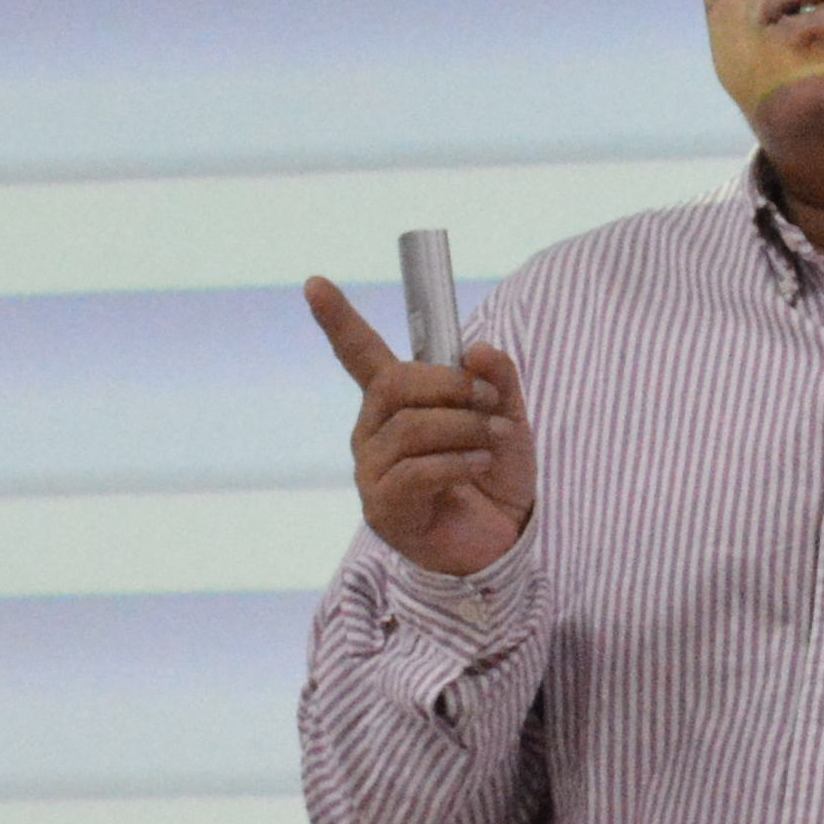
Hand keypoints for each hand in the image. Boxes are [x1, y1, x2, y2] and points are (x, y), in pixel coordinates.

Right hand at [306, 275, 533, 578]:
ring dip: (464, 428)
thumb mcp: (508, 417)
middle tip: (489, 401)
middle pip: (395, 383)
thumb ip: (497, 378)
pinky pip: (416, 470)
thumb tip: (477, 347)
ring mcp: (372, 471)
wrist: (503, 540)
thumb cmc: (494, 475)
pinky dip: (457, 461)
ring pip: (411, 427)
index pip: (358, 353)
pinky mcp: (383, 508)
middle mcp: (373, 432)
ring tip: (494, 441)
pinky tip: (478, 465)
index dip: (337, 318)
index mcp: (395, 403)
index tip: (315, 283)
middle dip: (450, 385)